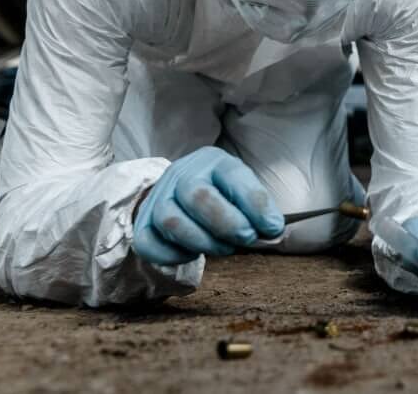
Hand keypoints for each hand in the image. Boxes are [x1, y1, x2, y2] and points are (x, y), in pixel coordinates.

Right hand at [132, 146, 283, 265]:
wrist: (180, 194)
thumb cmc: (222, 195)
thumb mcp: (243, 190)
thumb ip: (258, 210)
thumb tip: (274, 233)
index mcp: (213, 160)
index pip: (234, 176)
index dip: (256, 204)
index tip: (273, 228)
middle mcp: (182, 174)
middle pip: (199, 196)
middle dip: (228, 224)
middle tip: (247, 239)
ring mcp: (159, 198)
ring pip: (173, 222)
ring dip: (204, 243)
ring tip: (224, 248)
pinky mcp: (142, 223)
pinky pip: (149, 244)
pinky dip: (174, 256)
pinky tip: (192, 254)